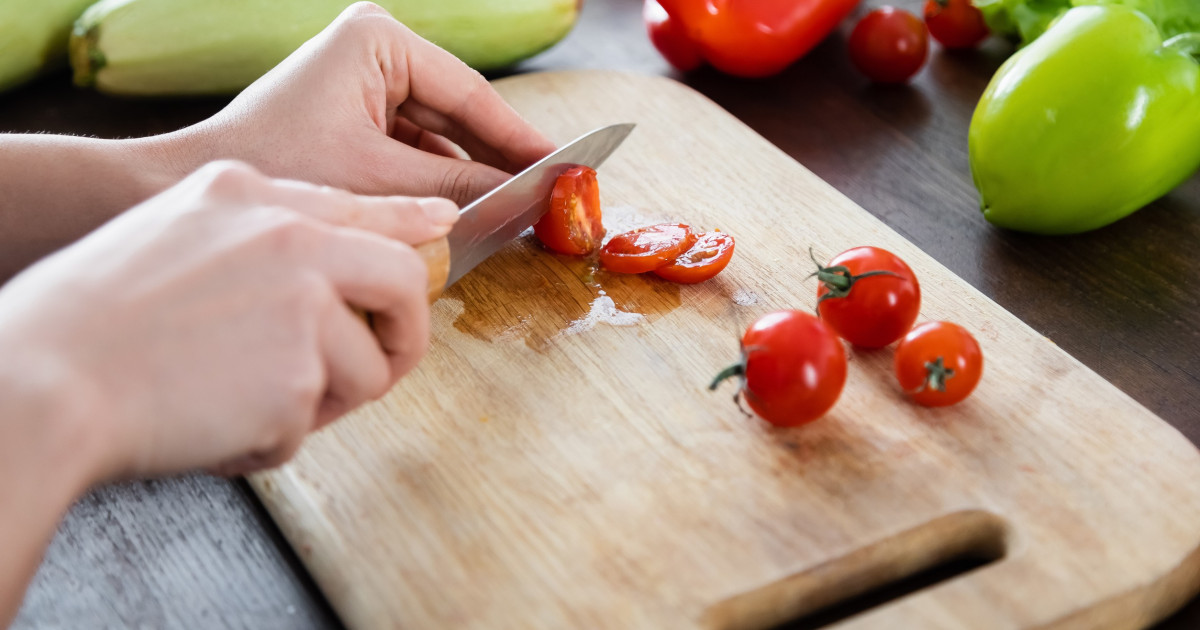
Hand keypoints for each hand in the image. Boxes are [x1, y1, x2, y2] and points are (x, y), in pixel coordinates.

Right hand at [0, 160, 454, 479]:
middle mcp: (290, 239)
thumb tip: (330, 257)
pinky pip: (311, 424)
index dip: (410, 227)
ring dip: (319, 403)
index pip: (364, 207)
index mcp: (251, 194)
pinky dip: (270, 439)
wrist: (43, 380)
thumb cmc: (91, 317)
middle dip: (403, 337)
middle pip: (405, 282)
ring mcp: (300, 305)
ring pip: (366, 370)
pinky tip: (214, 423)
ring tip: (242, 403)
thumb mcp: (174, 231)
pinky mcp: (298, 376)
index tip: (440, 230)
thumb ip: (257, 231)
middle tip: (379, 367)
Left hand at [178, 1, 555, 205]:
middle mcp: (374, 53)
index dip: (520, 138)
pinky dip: (438, 186)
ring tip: (515, 217)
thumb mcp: (380, 182)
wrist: (185, 187)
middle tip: (549, 199)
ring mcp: (364, 86)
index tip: (564, 169)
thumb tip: (530, 200)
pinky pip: (416, 153)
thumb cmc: (276, 171)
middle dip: (499, 162)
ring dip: (471, 180)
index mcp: (378, 42)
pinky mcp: (355, 120)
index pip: (469, 94)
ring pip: (441, 139)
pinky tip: (468, 217)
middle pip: (460, 115)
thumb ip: (460, 190)